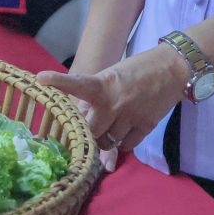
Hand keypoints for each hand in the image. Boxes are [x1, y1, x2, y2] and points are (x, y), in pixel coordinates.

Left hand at [38, 45, 190, 171]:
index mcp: (102, 85)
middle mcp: (114, 103)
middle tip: (88, 129)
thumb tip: (85, 121)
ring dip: (104, 140)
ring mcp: (130, 116)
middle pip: (90, 131)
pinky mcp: (146, 125)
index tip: (40, 78)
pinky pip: (126, 145)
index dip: (58, 82)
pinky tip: (123, 133)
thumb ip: (96, 98)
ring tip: (108, 129)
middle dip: (87, 133)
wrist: (172, 69)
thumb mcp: (112, 77)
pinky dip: (121, 143)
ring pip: (107, 142)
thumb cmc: (137, 70)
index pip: (77, 84)